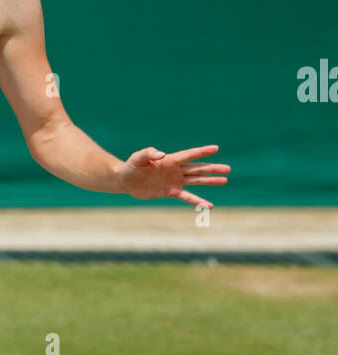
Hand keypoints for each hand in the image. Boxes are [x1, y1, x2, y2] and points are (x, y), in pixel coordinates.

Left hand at [116, 144, 230, 207]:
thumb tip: (162, 154)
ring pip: (196, 180)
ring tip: (225, 180)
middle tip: (228, 168)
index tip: (215, 148)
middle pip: (197, 168)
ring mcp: (174, 180)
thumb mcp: (138, 158)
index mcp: (169, 160)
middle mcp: (175, 169)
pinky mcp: (171, 192)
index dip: (202, 152)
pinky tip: (208, 205)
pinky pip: (187, 196)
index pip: (189, 155)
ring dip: (210, 181)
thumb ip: (149, 153)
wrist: (126, 180)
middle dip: (212, 168)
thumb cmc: (131, 166)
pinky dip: (197, 201)